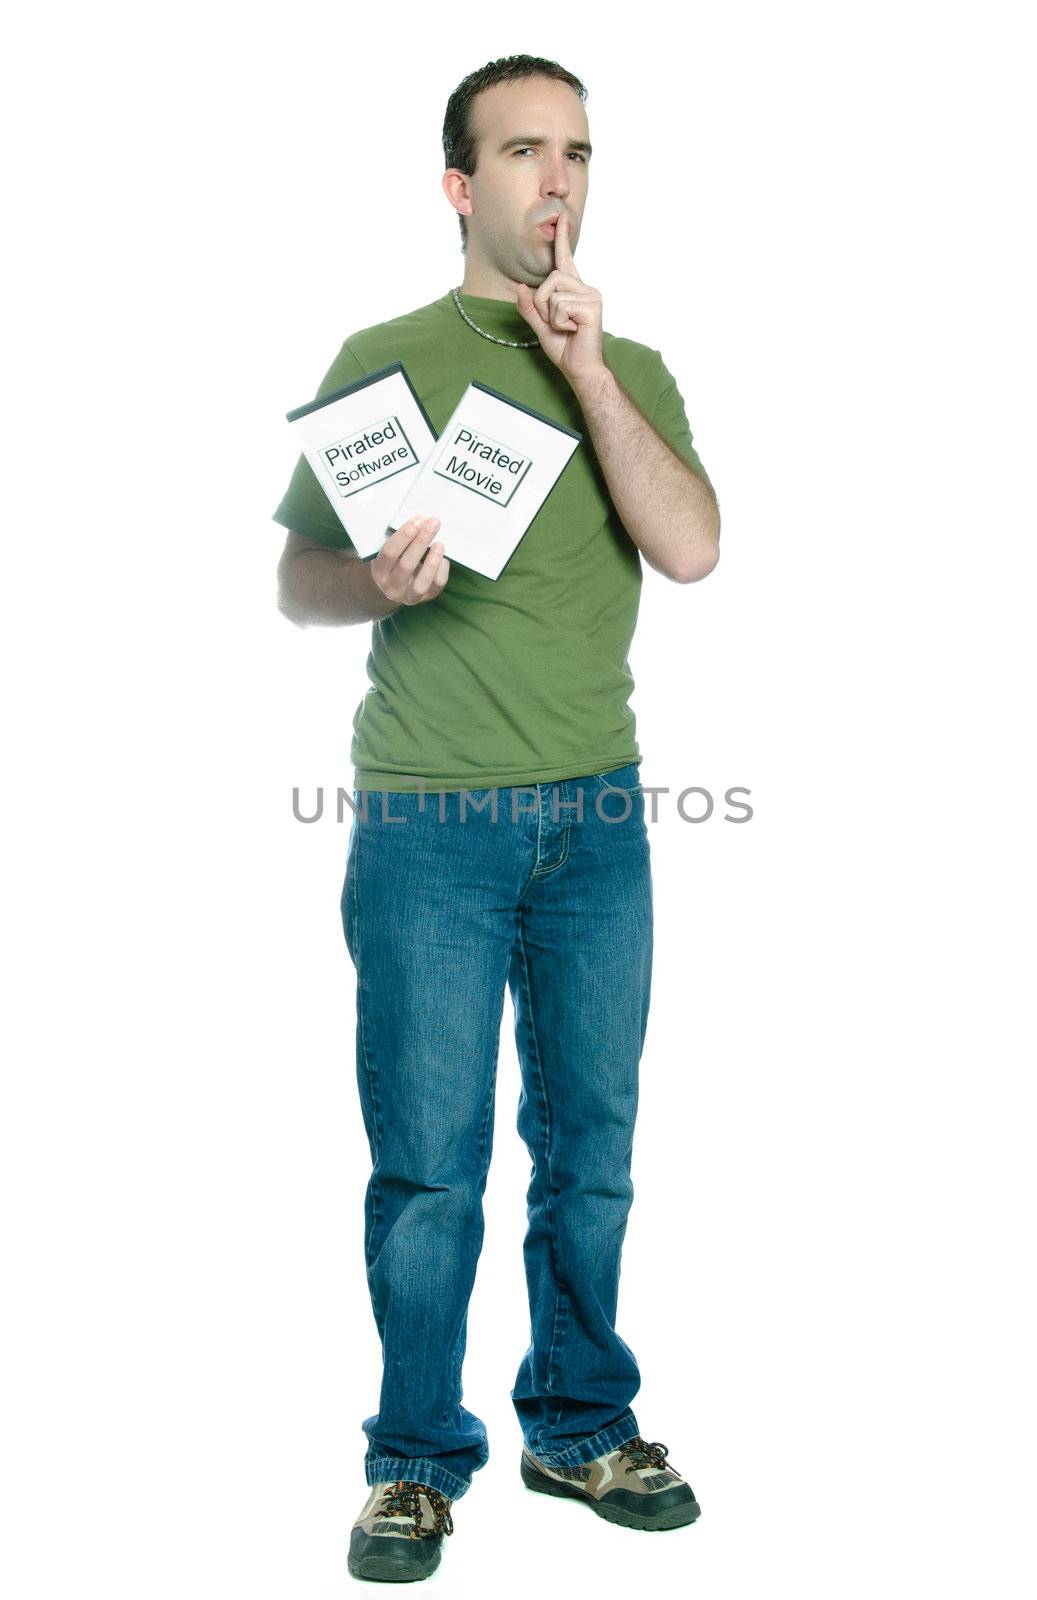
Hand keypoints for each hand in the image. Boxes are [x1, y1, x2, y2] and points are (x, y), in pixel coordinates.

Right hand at [372, 516, 449, 605]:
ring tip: (440, 544)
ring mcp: (408, 596)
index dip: (404, 536)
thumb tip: (419, 519)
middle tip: (433, 523)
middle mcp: (391, 587)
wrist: (396, 583)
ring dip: (431, 563)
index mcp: (379, 571)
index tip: (418, 520)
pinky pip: (435, 587)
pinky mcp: (425, 598)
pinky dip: (441, 572)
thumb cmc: (394, 558)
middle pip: (406, 565)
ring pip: (420, 584)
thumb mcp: (387, 548)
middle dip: (421, 541)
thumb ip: (399, 538)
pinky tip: (443, 559)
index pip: (389, 553)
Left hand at [515, 211, 605, 385]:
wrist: (582, 370)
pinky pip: (561, 306)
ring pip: (553, 292)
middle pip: (550, 278)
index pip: (565, 259)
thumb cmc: (565, 349)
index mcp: (573, 290)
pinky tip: (574, 331)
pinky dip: (560, 323)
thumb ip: (529, 308)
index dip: (562, 238)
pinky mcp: (593, 306)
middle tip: (556, 324)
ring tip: (566, 328)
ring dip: (550, 315)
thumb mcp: (541, 327)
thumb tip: (520, 287)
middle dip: (542, 303)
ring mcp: (591, 295)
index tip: (562, 216)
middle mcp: (585, 288)